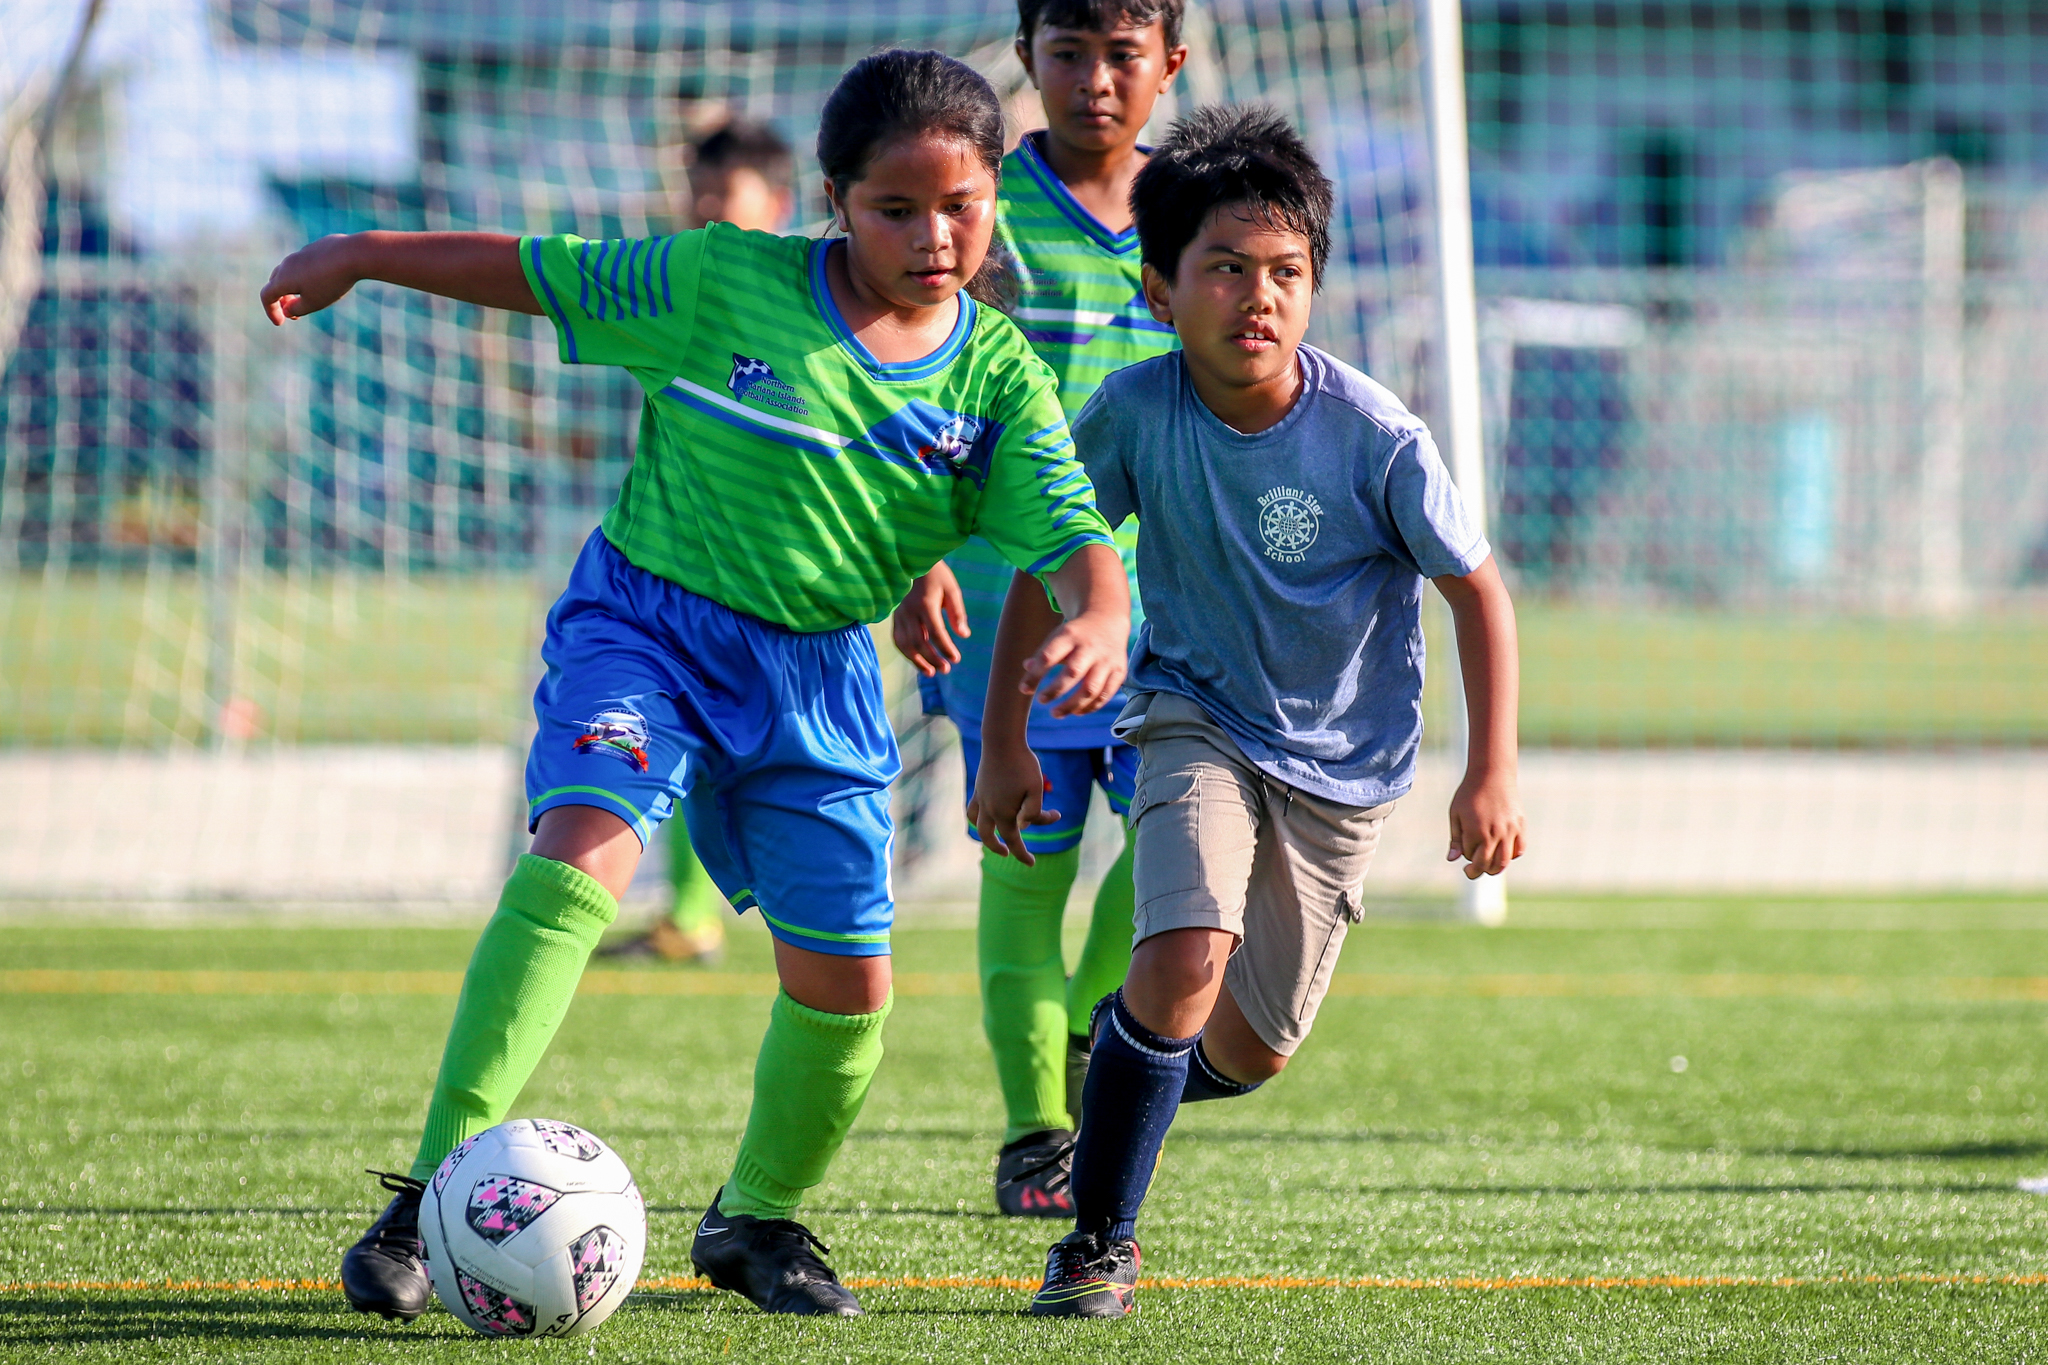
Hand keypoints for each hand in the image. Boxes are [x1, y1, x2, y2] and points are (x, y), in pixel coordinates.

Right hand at [260, 235, 360, 325]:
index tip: (280, 323)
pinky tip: (324, 280)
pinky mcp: (316, 247)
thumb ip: (296, 309)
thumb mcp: (314, 303)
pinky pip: (306, 263)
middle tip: (293, 312)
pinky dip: (307, 275)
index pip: (266, 295)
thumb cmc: (331, 282)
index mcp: (283, 278)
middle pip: (275, 281)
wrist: (352, 254)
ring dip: (294, 286)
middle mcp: (288, 263)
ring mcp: (302, 253)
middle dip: (281, 298)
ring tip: (308, 297)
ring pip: (290, 271)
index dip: (270, 311)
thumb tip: (287, 310)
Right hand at [890, 563, 967, 677]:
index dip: (946, 648)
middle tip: (946, 670)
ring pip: (905, 644)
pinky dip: (907, 653)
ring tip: (930, 673)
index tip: (956, 659)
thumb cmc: (937, 575)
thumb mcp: (952, 590)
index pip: (936, 632)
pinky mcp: (894, 616)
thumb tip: (964, 635)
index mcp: (925, 603)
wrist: (912, 561)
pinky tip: (918, 661)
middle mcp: (909, 611)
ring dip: (917, 661)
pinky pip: (898, 639)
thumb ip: (958, 613)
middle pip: (919, 642)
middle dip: (932, 659)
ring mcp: (899, 614)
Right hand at [966, 743, 1056, 864]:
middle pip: (989, 837)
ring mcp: (981, 798)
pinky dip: (977, 817)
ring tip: (996, 836)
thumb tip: (1025, 825)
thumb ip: (1033, 812)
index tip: (1032, 864)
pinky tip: (988, 812)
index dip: (1023, 855)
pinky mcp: (979, 787)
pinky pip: (973, 809)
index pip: (1013, 841)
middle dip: (1000, 848)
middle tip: (1011, 853)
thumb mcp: (1036, 789)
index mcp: (1004, 813)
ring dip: (985, 834)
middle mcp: (989, 809)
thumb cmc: (1023, 764)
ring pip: (977, 824)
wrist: (1002, 741)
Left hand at [1019, 610, 1125, 718]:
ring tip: (1056, 713)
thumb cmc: (1075, 634)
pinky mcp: (1119, 671)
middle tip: (1041, 701)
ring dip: (1072, 705)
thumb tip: (1026, 674)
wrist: (1107, 620)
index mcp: (1070, 635)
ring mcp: (1107, 660)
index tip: (1024, 690)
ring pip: (1091, 688)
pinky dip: (1090, 707)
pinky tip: (1076, 712)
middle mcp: (1090, 647)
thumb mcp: (1057, 637)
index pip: (1049, 656)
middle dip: (1055, 691)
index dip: (1035, 675)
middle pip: (1073, 673)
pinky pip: (1105, 695)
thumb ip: (1042, 656)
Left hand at [1446, 772, 1525, 878]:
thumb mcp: (1456, 814)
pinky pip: (1519, 850)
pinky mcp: (1520, 826)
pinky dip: (1511, 856)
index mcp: (1475, 832)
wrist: (1492, 774)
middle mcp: (1494, 834)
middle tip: (1471, 871)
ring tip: (1488, 867)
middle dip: (1477, 871)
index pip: (1470, 857)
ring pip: (1504, 862)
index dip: (1466, 855)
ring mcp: (1509, 831)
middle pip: (1487, 865)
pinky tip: (1502, 852)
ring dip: (1494, 869)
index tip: (1464, 849)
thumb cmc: (1469, 794)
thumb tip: (1452, 860)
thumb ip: (1455, 839)